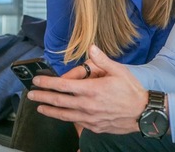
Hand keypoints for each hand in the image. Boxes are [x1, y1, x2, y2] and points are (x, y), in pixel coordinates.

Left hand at [27, 45, 147, 134]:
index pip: (63, 85)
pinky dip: (66, 118)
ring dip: (50, 111)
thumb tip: (91, 48)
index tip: (38, 81)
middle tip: (31, 95)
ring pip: (64, 115)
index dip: (48, 82)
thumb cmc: (132, 91)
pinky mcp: (94, 127)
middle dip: (43, 97)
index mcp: (91, 90)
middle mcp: (87, 105)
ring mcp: (90, 118)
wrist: (143, 114)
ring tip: (40, 108)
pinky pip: (76, 123)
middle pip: (59, 102)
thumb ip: (102, 60)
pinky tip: (61, 116)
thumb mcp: (119, 71)